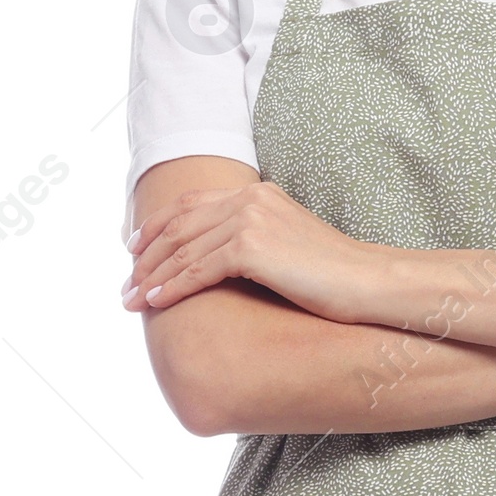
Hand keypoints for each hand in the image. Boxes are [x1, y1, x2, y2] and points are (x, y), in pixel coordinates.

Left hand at [121, 182, 376, 320]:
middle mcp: (249, 199)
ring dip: (152, 276)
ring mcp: (250, 219)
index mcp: (257, 193)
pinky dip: (173, 286)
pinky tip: (156, 302)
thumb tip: (225, 264)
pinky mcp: (251, 247)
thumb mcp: (289, 248)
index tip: (134, 250)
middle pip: (180, 225)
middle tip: (126, 285)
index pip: (192, 204)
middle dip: (146, 257)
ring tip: (132, 300)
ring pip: (183, 248)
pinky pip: (198, 269)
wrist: (369, 283)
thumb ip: (255, 242)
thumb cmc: (336, 277)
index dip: (157, 226)